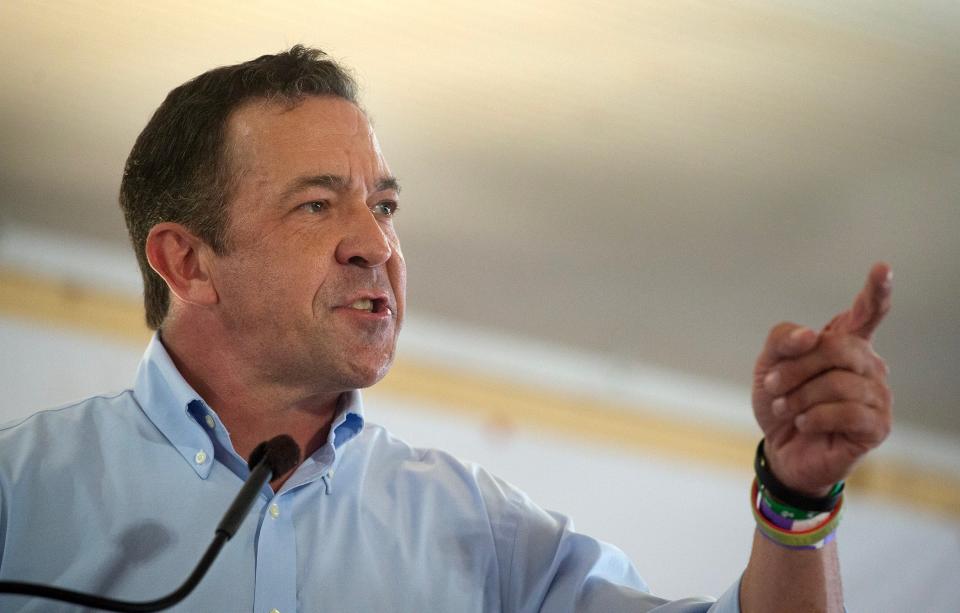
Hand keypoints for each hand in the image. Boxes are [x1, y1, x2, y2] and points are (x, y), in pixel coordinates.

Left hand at [752, 263, 892, 495]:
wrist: (779, 449)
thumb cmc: (781, 403)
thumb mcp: (768, 366)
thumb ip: (783, 341)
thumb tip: (812, 336)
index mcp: (845, 344)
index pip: (867, 312)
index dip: (876, 291)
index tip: (882, 267)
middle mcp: (868, 365)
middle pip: (836, 348)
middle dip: (796, 367)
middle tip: (773, 386)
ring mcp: (878, 396)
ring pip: (838, 382)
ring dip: (799, 396)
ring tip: (786, 408)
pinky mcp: (877, 426)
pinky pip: (846, 411)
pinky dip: (813, 417)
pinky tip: (804, 423)